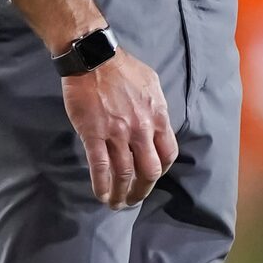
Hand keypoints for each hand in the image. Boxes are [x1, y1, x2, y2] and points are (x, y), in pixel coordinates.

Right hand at [61, 52, 177, 207]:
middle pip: (148, 170)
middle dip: (143, 189)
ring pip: (124, 173)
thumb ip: (156, 108)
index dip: (161, 170)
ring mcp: (117, 133)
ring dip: (121, 193)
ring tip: (117, 204)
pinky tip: (102, 195)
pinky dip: (102, 185)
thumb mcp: (151, 85)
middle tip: (134, 198)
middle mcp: (141, 129)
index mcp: (158, 117)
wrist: (94, 58)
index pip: (168, 155)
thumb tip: (158, 124)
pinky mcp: (93, 134)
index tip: (151, 176)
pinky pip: (100, 167)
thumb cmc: (123, 68)